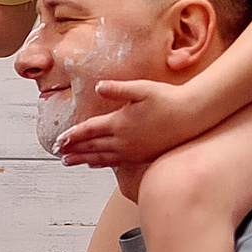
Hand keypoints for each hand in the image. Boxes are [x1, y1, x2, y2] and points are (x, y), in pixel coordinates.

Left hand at [50, 78, 207, 167]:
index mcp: (120, 123)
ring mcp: (133, 151)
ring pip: (102, 158)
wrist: (193, 116)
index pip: (89, 131)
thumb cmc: (169, 98)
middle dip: (73, 150)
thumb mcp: (142, 89)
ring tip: (70, 162)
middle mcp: (124, 140)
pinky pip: (116, 163)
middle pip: (92, 147)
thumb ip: (118, 89)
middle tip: (58, 154)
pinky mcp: (142, 156)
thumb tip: (98, 88)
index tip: (58, 140)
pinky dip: (102, 163)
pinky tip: (96, 164)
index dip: (72, 136)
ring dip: (84, 159)